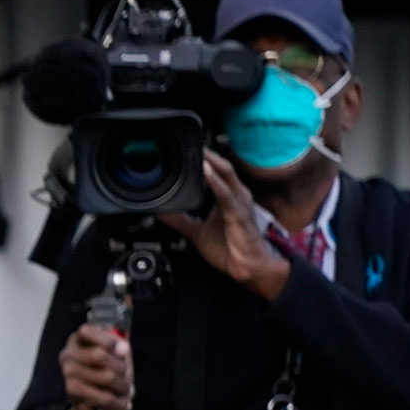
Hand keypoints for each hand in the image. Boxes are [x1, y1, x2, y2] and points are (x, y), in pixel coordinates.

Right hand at [60, 322, 133, 409]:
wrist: (91, 405)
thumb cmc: (104, 373)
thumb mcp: (115, 349)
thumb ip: (121, 327)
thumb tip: (127, 298)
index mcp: (79, 339)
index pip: (88, 331)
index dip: (108, 339)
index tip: (124, 349)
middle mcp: (69, 354)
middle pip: (99, 356)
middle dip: (121, 369)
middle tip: (128, 377)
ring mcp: (69, 373)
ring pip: (105, 376)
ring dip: (122, 387)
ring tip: (126, 392)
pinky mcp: (73, 391)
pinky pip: (101, 395)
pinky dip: (117, 402)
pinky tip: (123, 404)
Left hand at [159, 150, 289, 301]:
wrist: (248, 267)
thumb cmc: (230, 248)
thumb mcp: (197, 231)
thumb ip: (181, 221)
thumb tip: (161, 212)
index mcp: (228, 196)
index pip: (217, 171)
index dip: (204, 159)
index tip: (188, 149)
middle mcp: (236, 195)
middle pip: (223, 167)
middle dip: (208, 154)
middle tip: (191, 142)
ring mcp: (239, 203)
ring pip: (226, 175)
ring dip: (212, 163)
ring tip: (198, 151)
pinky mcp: (239, 214)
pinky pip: (226, 195)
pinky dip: (216, 183)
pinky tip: (207, 173)